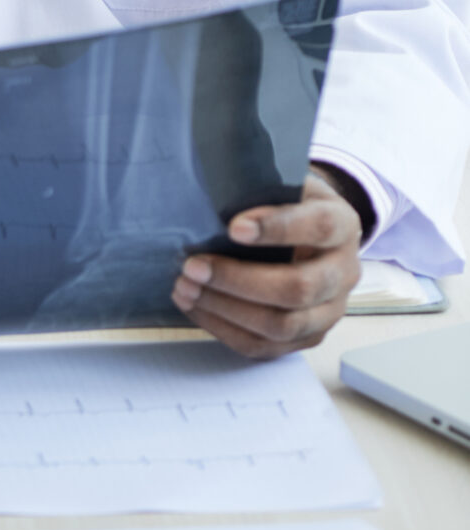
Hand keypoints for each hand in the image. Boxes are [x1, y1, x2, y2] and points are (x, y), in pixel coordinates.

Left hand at [172, 170, 362, 358]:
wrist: (316, 231)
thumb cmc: (290, 202)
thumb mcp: (286, 182)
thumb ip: (263, 189)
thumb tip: (218, 202)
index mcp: (343, 225)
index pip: (318, 228)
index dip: (277, 228)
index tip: (233, 227)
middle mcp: (344, 272)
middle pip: (299, 288)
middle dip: (239, 281)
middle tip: (193, 266)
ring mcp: (330, 311)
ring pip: (282, 324)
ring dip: (227, 309)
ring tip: (186, 288)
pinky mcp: (308, 336)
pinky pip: (267, 346)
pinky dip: (226, 329)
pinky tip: (197, 307)